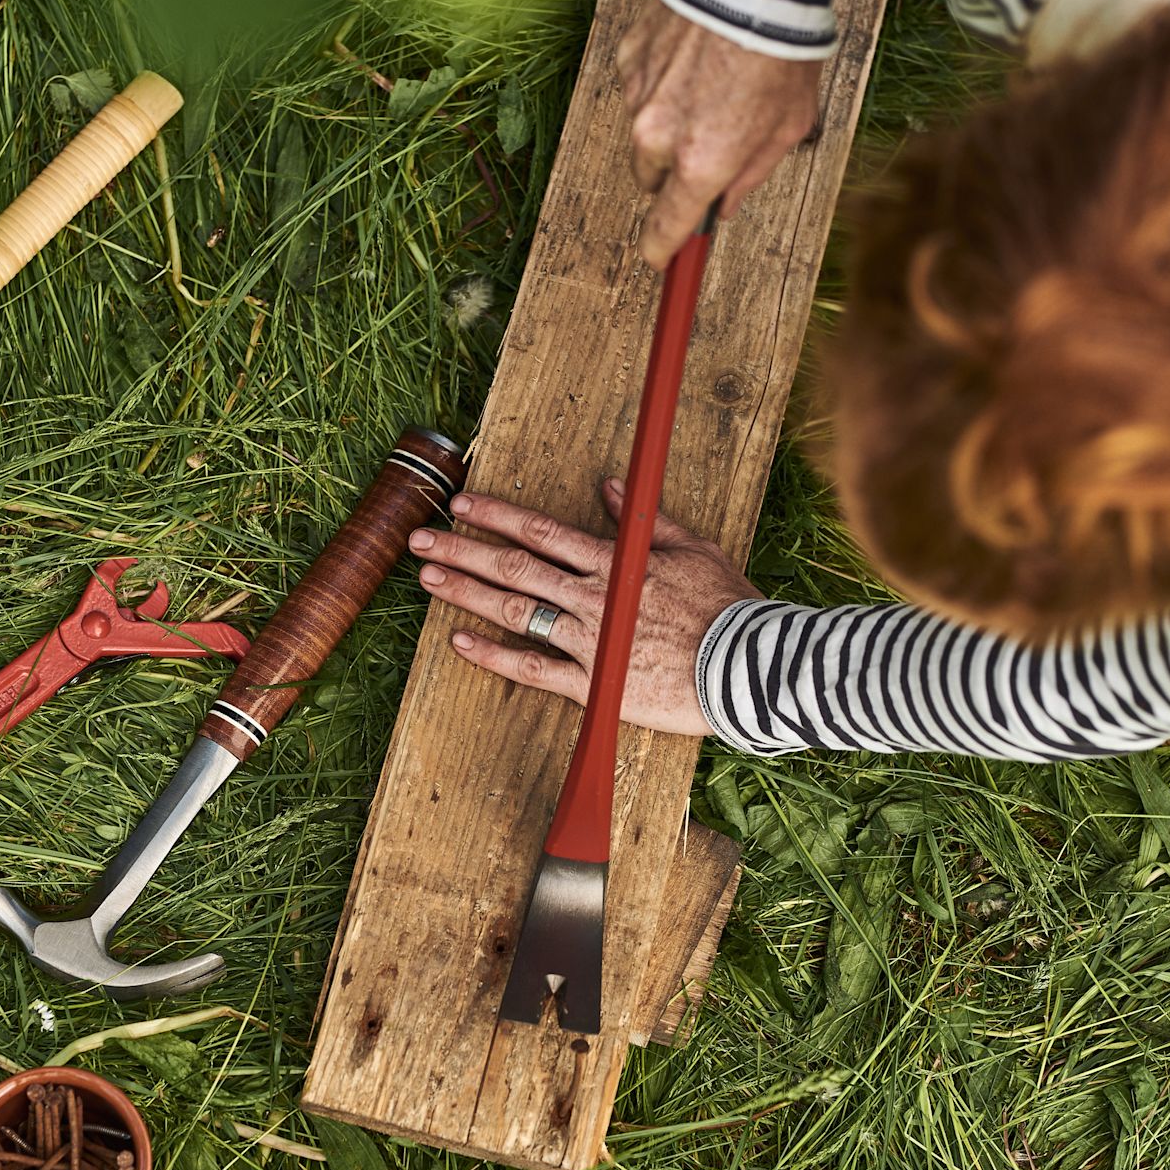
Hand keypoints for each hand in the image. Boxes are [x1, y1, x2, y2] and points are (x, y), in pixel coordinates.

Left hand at [408, 480, 761, 734]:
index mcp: (614, 562)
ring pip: (515, 611)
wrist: (748, 668)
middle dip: (463, 550)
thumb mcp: (692, 547)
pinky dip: (493, 655)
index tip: (461, 504)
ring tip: (428, 580)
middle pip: (515, 568)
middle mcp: (592, 597)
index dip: (497, 515)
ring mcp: (588, 641)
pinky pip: (532, 669)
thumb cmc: (727, 607)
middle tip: (421, 540)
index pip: (542, 531)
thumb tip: (609, 485)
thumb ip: (642, 517)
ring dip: (466, 593)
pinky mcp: (592, 684)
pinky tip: (460, 642)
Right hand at [616, 0, 821, 268]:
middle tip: (709, 143)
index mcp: (700, 163)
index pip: (665, 229)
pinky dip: (660, 81)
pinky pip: (638, 86)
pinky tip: (693, 56)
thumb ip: (752, 175)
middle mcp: (658, 136)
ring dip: (667, 121)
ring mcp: (638, 95)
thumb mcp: (789, 126)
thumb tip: (724, 204)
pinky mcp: (630, 56)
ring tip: (709, 84)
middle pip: (650, 180)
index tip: (662, 258)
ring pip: (642, 131)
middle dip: (673, 173)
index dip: (663, 249)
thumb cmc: (783, 50)